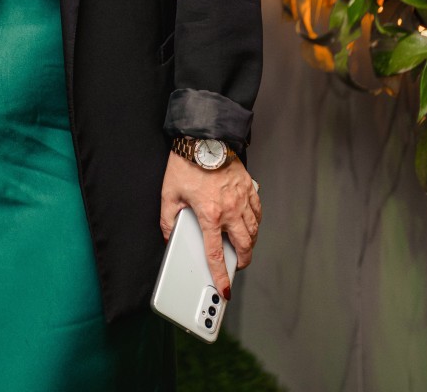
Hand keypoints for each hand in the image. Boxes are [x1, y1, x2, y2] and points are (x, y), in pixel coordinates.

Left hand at [160, 151, 260, 297]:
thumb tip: (169, 237)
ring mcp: (242, 198)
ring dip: (250, 243)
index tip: (225, 289)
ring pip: (254, 230)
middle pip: (244, 245)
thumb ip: (168, 220)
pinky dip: (256, 221)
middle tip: (238, 265)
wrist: (203, 137)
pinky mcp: (249, 186)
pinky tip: (250, 223)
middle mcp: (230, 209)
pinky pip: (258, 210)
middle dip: (243, 261)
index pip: (216, 254)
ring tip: (243, 246)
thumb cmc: (186, 163)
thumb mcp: (169, 194)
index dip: (221, 276)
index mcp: (210, 215)